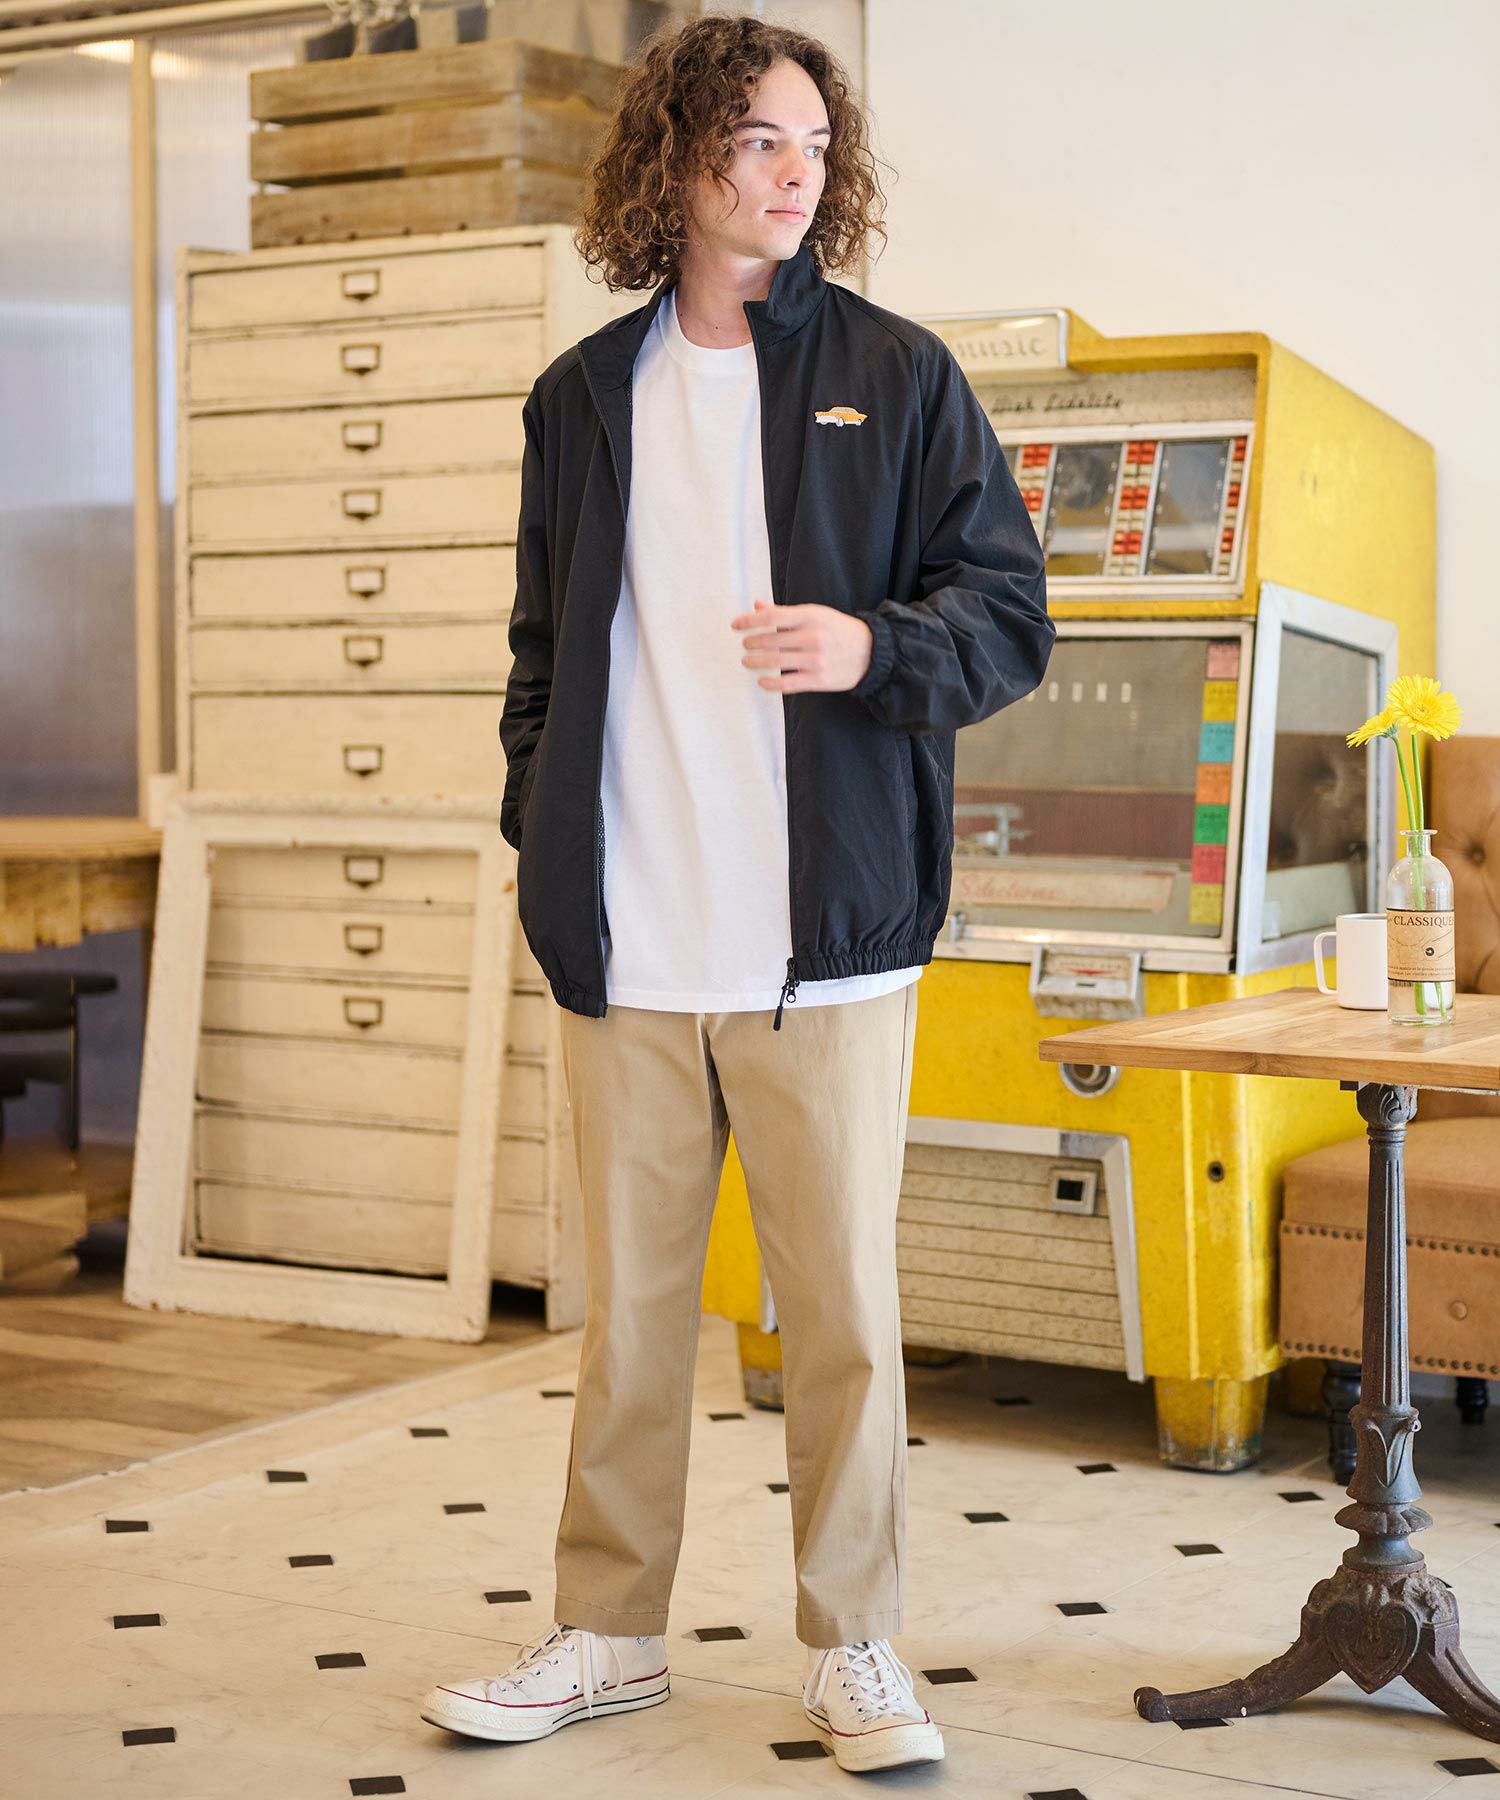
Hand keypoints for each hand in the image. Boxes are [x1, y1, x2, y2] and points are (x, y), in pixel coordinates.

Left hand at [729, 599, 874, 693]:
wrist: (872, 652)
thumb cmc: (839, 630)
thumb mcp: (816, 614)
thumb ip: (785, 612)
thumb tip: (757, 606)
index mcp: (810, 616)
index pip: (771, 616)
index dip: (748, 621)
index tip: (736, 625)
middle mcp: (812, 636)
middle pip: (769, 640)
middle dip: (751, 643)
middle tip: (745, 645)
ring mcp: (815, 660)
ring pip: (774, 662)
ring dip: (755, 662)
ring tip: (748, 661)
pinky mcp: (818, 679)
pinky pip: (786, 684)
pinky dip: (770, 684)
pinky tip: (762, 681)